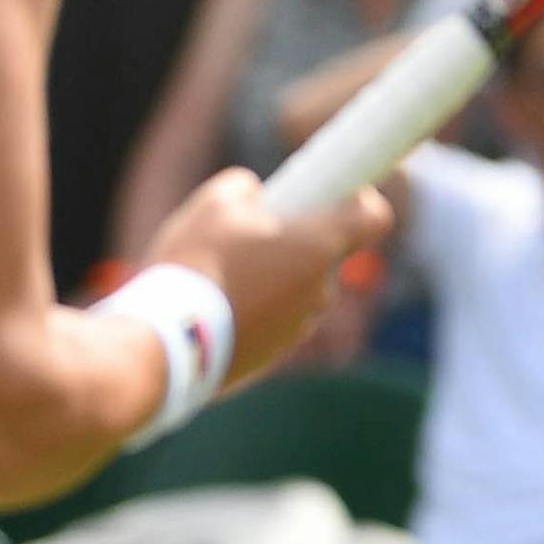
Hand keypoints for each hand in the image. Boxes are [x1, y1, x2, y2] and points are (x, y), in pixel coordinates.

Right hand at [147, 168, 392, 387]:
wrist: (167, 342)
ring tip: (225, 273)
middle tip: (254, 233)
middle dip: (298, 241)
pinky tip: (218, 305)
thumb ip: (246, 188)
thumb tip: (254, 196)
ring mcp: (301, 326)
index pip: (376, 218)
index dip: (362, 202)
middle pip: (327, 254)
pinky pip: (276, 320)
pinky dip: (257, 309)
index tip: (338, 195)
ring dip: (275, 277)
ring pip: (299, 289)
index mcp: (321, 245)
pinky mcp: (276, 355)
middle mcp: (322, 289)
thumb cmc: (197, 263)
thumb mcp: (214, 203)